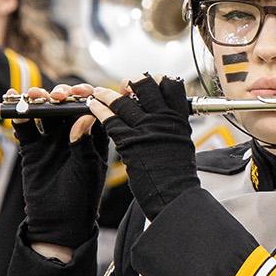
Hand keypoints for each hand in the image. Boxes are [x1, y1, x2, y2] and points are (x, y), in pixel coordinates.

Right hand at [13, 84, 109, 250]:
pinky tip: (14, 106)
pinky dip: (19, 117)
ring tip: (32, 95)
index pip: (92, 110)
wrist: (59, 221)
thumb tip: (87, 116)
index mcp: (94, 137)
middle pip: (66, 108)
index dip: (87, 98)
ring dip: (38, 102)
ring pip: (44, 114)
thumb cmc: (81, 196)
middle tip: (56, 95)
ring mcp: (51, 140)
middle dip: (61, 97)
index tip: (81, 92)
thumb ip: (84, 143)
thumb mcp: (87, 169)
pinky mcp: (32, 148)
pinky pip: (25, 129)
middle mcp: (73, 134)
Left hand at [91, 75, 199, 221]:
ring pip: (123, 101)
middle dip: (134, 82)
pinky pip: (109, 119)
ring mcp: (146, 129)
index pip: (172, 86)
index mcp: (179, 119)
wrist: (174, 194)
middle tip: (125, 84)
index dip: (160, 80)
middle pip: (146, 87)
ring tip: (99, 93)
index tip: (152, 81)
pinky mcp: (129, 141)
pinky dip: (98, 111)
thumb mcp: (183, 144)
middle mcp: (164, 120)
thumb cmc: (178, 175)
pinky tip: (92, 108)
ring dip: (108, 94)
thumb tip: (166, 120)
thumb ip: (172, 128)